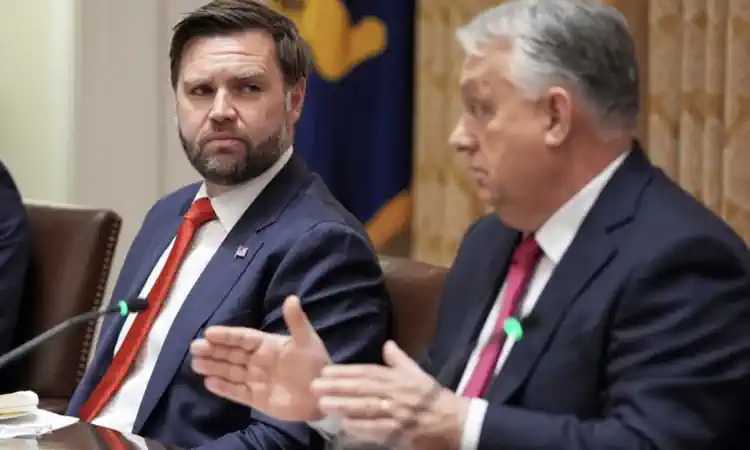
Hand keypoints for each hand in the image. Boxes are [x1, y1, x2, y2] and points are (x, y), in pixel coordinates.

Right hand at [190, 295, 330, 420]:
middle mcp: (259, 361)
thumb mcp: (307, 340)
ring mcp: (257, 380)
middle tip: (194, 347)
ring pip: (230, 371)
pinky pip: (237, 392)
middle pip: (232, 354)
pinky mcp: (257, 399)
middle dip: (213, 350)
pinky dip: (223, 388)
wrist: (323, 395)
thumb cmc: (316, 364)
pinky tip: (209, 382)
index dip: (226, 335)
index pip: (243, 338)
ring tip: (196, 364)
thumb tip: (291, 298)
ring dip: (214, 367)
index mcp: (268, 345)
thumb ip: (297, 321)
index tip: (208, 332)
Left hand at [311, 341, 469, 449]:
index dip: (345, 372)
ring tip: (323, 404)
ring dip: (343, 405)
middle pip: (361, 388)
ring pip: (365, 407)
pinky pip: (377, 429)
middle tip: (315, 386)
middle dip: (337, 387)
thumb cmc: (433, 397)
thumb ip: (399, 360)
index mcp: (396, 378)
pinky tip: (344, 425)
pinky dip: (361, 427)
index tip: (325, 371)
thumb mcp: (417, 373)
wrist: (454, 419)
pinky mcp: (399, 431)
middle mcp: (394, 393)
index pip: (366, 372)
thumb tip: (387, 344)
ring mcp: (396, 412)